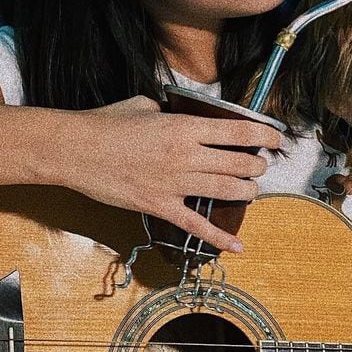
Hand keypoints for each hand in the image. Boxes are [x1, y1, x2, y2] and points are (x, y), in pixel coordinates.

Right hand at [61, 95, 287, 252]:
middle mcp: (186, 156)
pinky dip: (220, 238)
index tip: (275, 138)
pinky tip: (239, 246)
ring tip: (251, 190)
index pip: (238, 131)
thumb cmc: (106, 124)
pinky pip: (196, 226)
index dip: (264, 135)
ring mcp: (175, 184)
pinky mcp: (160, 206)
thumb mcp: (145, 105)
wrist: (75, 150)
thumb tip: (183, 117)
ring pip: (227, 192)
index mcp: (184, 127)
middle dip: (257, 166)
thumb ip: (171, 113)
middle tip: (259, 166)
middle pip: (239, 164)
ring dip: (247, 192)